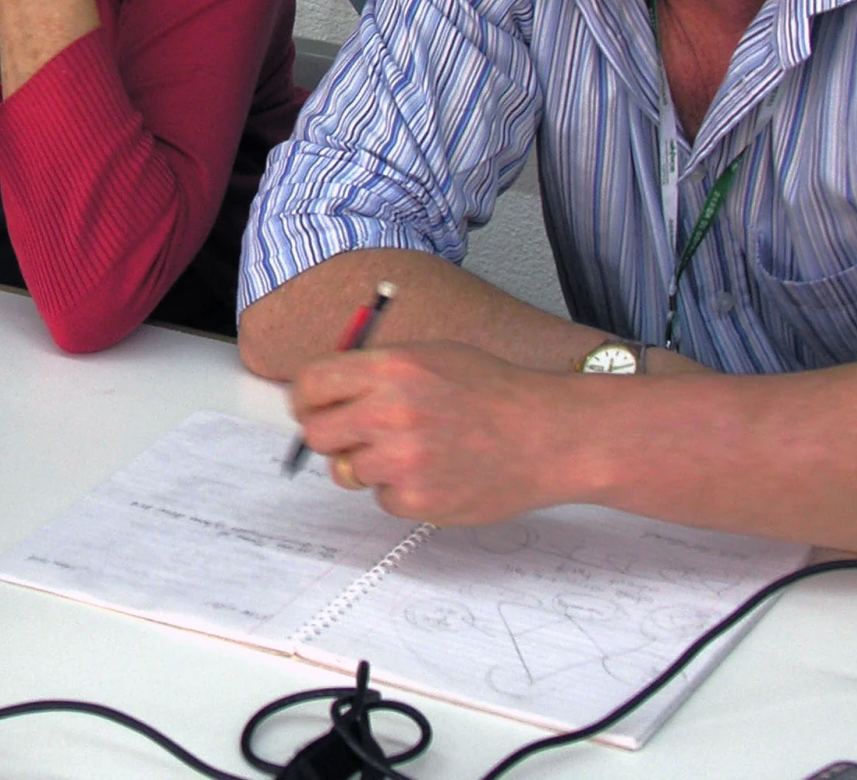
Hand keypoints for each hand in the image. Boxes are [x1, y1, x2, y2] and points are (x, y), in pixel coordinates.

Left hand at [290, 342, 583, 523]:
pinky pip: (383, 500)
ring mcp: (403, 460)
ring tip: (415, 452)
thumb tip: (322, 391)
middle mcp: (390, 412)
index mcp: (390, 369)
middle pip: (316, 434)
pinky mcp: (419, 500)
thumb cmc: (494, 392)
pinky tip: (437, 473)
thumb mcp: (431, 356)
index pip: (310, 384)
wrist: (550, 434)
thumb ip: (374, 372)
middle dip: (330, 436)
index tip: (313, 408)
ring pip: (348, 471)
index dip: (307, 399)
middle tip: (353, 437)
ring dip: (371, 466)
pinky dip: (402, 492)